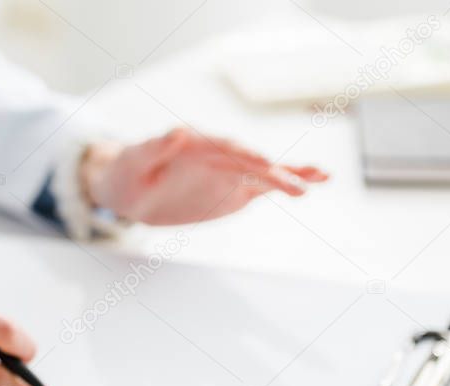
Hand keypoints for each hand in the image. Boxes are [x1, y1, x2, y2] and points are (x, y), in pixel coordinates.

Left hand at [80, 127, 328, 224]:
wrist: (130, 186)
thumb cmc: (128, 171)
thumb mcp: (134, 160)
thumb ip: (155, 146)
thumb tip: (178, 131)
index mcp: (196, 144)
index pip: (224, 148)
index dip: (244, 155)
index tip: (263, 162)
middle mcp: (217, 155)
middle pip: (250, 162)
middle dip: (273, 172)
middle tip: (298, 183)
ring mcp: (228, 172)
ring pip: (263, 173)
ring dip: (290, 176)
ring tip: (321, 178)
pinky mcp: (232, 189)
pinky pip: (260, 188)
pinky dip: (283, 186)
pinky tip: (308, 187)